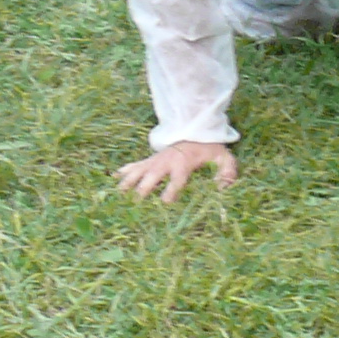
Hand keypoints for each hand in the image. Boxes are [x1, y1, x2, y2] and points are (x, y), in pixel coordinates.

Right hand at [117, 140, 237, 201]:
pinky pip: (134, 165)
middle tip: (134, 206)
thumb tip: (223, 188)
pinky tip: (112, 179)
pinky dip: (123, 171)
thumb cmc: (209, 150)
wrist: (196, 131)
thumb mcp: (223, 159)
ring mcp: (155, 161)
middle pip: (151, 178)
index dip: (171, 192)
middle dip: (143, 191)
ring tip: (118, 196)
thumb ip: (226, 172)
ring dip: (128, 183)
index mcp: (183, 164)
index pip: (176, 180)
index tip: (164, 204)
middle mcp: (165, 163)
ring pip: (138, 172)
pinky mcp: (150, 160)